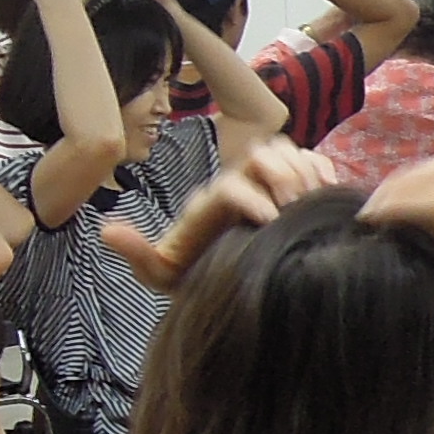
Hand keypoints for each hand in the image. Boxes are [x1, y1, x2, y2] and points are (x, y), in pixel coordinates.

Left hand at [101, 139, 334, 290]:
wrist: (227, 283)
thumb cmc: (199, 279)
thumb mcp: (166, 275)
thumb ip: (140, 255)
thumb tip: (106, 231)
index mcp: (211, 203)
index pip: (228, 184)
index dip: (248, 196)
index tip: (268, 222)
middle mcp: (239, 182)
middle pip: (260, 154)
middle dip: (279, 174)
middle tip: (295, 207)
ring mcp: (267, 181)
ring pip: (286, 150)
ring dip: (302, 170)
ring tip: (312, 201)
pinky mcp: (294, 185)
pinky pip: (311, 160)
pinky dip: (322, 170)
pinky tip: (327, 194)